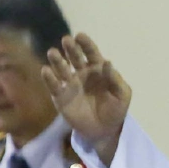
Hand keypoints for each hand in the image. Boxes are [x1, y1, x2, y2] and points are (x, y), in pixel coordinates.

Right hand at [42, 34, 131, 164]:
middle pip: (75, 57)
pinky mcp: (60, 97)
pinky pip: (54, 86)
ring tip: (53, 53)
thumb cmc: (116, 109)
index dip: (86, 44)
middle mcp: (82, 73)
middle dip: (71, 48)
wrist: (104, 131)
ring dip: (57, 60)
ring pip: (62, 69)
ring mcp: (70, 84)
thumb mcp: (122, 95)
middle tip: (66, 40)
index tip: (80, 36)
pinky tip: (46, 71)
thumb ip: (115, 79)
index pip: (91, 53)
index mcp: (98, 70)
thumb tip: (108, 62)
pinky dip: (49, 78)